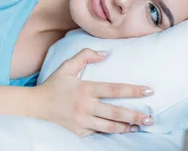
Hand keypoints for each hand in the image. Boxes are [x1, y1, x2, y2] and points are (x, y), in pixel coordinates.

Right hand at [29, 49, 154, 137]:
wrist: (36, 105)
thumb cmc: (55, 84)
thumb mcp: (67, 66)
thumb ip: (85, 55)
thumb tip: (105, 54)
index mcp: (85, 89)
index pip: (114, 89)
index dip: (132, 90)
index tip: (148, 91)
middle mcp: (85, 106)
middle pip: (115, 112)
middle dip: (135, 116)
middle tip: (151, 118)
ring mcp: (82, 121)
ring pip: (109, 126)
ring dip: (126, 127)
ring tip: (140, 126)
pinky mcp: (79, 131)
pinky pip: (99, 132)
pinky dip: (112, 132)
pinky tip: (124, 130)